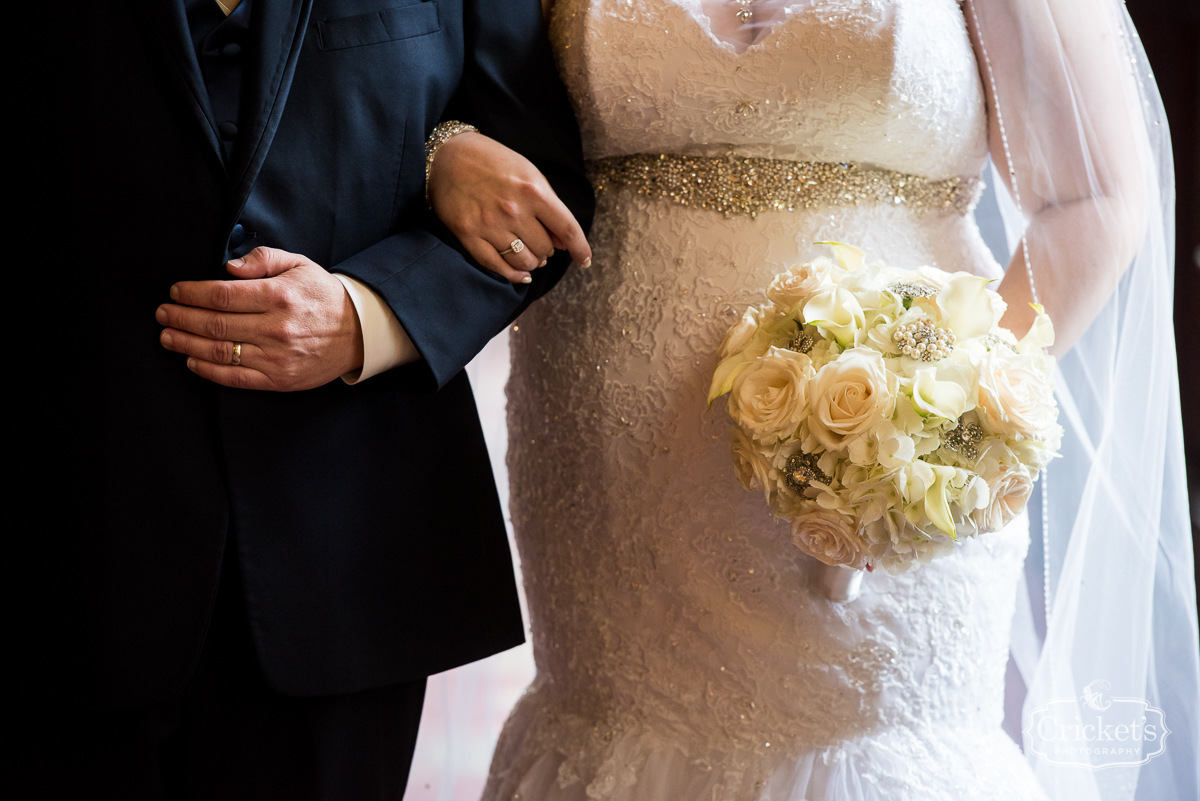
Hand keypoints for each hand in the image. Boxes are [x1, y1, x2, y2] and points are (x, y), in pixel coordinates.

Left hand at [156, 247, 363, 390]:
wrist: (359, 333)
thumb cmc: (323, 297)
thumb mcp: (299, 265)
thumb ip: (263, 260)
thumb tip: (227, 268)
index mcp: (279, 296)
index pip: (222, 295)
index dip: (192, 293)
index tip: (176, 292)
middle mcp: (276, 328)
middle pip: (214, 323)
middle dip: (181, 318)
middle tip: (163, 314)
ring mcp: (276, 357)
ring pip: (219, 351)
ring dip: (186, 344)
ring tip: (167, 337)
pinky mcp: (279, 379)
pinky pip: (235, 377)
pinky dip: (208, 370)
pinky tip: (192, 360)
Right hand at [428, 131, 590, 283]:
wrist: (447, 154)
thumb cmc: (493, 162)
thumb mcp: (528, 173)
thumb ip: (549, 205)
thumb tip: (564, 242)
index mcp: (533, 191)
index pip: (567, 229)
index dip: (580, 249)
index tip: (584, 260)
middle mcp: (513, 210)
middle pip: (545, 249)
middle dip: (547, 250)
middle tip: (540, 243)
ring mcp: (489, 224)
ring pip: (524, 262)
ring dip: (532, 262)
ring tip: (530, 255)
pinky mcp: (468, 235)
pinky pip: (497, 266)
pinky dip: (513, 275)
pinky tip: (521, 275)